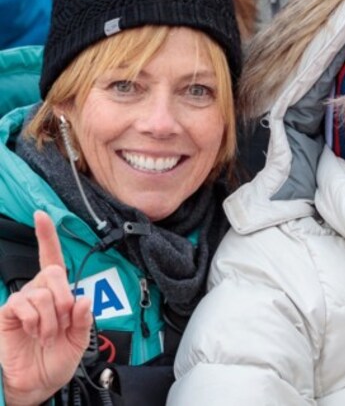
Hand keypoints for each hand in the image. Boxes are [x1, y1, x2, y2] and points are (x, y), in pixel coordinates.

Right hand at [0, 211, 92, 405]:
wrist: (38, 382)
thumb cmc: (57, 359)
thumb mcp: (80, 339)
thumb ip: (84, 318)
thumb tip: (83, 297)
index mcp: (59, 294)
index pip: (52, 260)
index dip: (46, 237)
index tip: (41, 215)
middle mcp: (39, 293)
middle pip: (54, 272)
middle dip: (65, 297)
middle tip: (64, 321)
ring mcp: (23, 302)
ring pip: (42, 293)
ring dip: (52, 318)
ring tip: (48, 335)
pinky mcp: (8, 313)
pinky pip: (23, 304)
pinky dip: (36, 320)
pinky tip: (35, 333)